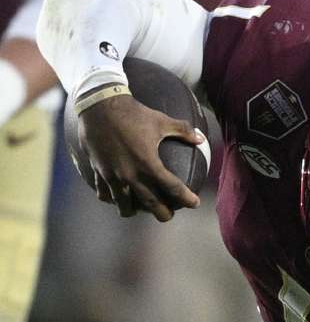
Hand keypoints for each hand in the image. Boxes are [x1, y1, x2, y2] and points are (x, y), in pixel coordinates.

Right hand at [78, 91, 201, 220]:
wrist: (98, 105)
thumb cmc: (133, 113)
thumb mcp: (161, 121)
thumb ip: (183, 130)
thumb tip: (200, 139)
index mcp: (148, 163)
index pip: (172, 188)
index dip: (186, 198)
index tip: (194, 203)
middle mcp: (130, 174)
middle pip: (150, 203)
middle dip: (162, 213)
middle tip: (169, 215)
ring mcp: (112, 175)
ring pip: (124, 204)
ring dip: (134, 210)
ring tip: (140, 210)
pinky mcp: (98, 171)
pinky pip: (104, 193)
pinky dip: (112, 199)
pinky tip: (117, 198)